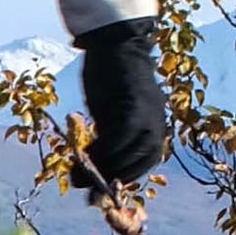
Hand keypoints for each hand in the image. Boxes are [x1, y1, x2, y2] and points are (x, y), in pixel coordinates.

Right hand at [73, 17, 165, 192]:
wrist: (117, 44)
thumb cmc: (114, 76)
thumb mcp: (117, 109)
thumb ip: (113, 132)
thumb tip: (95, 161)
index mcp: (156, 126)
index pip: (144, 162)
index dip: (123, 178)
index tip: (104, 189)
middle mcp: (156, 125)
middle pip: (136, 164)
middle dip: (111, 180)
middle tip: (88, 191)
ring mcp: (146, 119)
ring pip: (125, 156)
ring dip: (101, 170)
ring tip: (79, 175)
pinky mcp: (131, 110)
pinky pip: (116, 141)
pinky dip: (101, 152)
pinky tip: (84, 154)